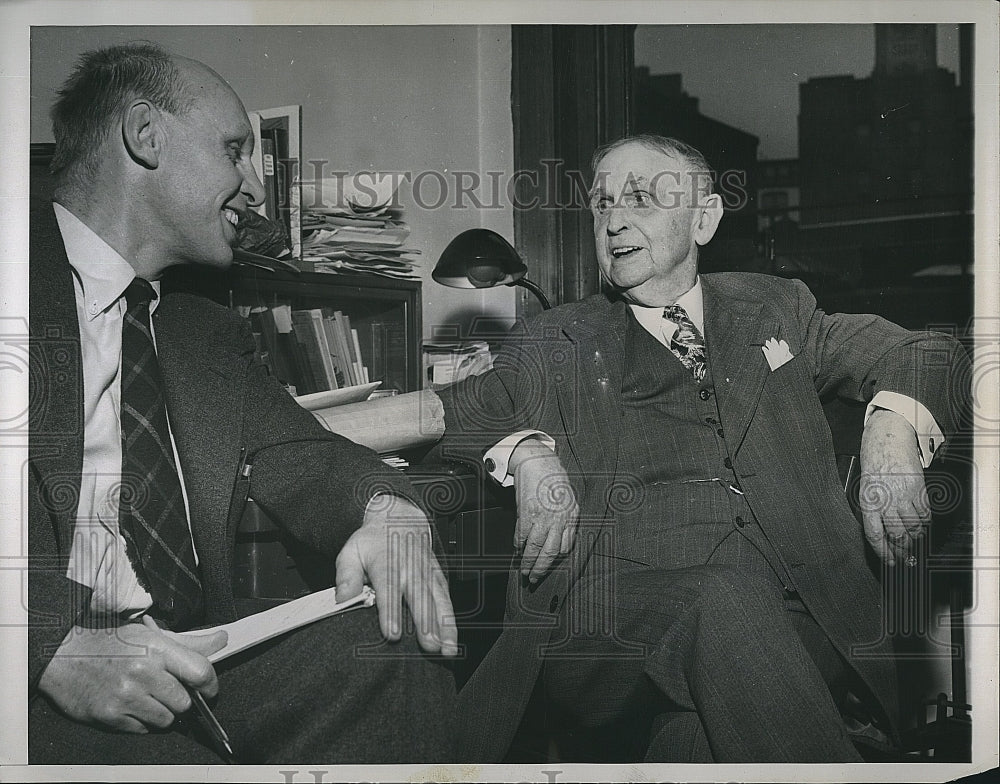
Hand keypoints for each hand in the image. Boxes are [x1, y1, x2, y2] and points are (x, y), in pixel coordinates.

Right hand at [37, 621, 226, 732]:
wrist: (62, 656)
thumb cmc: (110, 643)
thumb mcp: (150, 634)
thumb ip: (188, 642)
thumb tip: (221, 640)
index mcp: (156, 648)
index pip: (200, 672)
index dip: (210, 685)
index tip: (209, 690)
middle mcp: (143, 672)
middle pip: (185, 702)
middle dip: (182, 700)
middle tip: (169, 692)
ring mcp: (126, 696)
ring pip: (167, 720)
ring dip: (163, 713)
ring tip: (149, 698)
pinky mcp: (110, 716)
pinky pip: (143, 730)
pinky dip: (143, 722)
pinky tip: (132, 706)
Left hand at [335, 494, 456, 655]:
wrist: (398, 517)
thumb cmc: (372, 541)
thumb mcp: (351, 550)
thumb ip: (346, 575)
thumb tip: (343, 598)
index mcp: (386, 562)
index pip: (388, 589)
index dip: (390, 612)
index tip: (392, 633)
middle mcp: (409, 568)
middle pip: (419, 598)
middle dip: (425, 623)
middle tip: (429, 645)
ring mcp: (426, 573)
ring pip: (437, 600)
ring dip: (444, 625)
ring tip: (446, 647)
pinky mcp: (437, 577)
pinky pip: (446, 598)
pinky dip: (451, 618)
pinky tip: (453, 637)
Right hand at [509, 438, 579, 582]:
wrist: (537, 462)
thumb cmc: (553, 479)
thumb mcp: (567, 500)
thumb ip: (565, 519)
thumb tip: (559, 540)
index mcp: (571, 516)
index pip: (566, 546)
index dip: (556, 560)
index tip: (550, 567)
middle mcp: (558, 519)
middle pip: (550, 552)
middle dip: (541, 568)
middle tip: (534, 578)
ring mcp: (542, 517)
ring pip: (534, 548)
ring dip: (527, 562)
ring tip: (523, 570)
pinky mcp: (526, 514)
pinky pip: (521, 536)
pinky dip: (518, 545)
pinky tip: (517, 550)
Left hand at [859, 409, 930, 565]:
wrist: (888, 440)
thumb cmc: (875, 465)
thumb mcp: (866, 489)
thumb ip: (874, 511)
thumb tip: (883, 537)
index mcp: (868, 501)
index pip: (874, 535)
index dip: (884, 553)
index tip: (891, 563)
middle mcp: (885, 500)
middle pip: (897, 535)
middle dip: (903, 550)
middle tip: (907, 557)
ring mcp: (902, 495)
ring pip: (913, 527)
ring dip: (916, 537)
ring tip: (915, 541)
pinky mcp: (918, 489)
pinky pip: (925, 514)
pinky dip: (925, 523)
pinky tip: (922, 525)